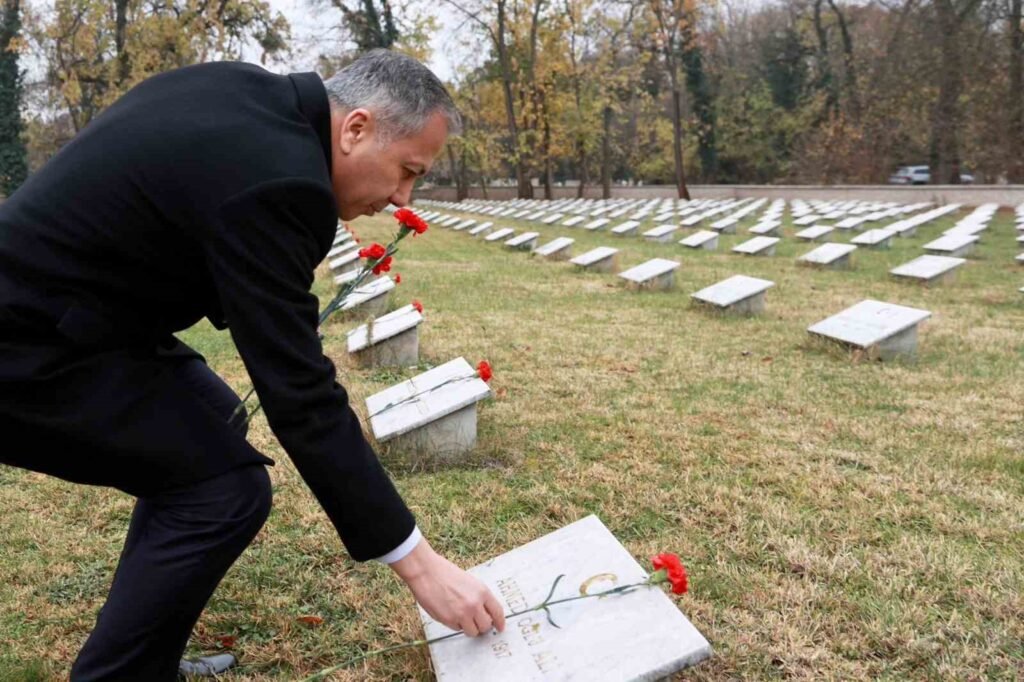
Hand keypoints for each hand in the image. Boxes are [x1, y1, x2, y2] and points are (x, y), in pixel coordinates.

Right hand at [389, 538, 505, 636]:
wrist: (427, 572)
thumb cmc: (446, 574)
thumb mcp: (470, 582)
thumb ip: (479, 597)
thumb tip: (485, 613)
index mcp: (482, 592)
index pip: (498, 612)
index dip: (500, 622)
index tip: (500, 627)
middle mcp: (475, 604)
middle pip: (486, 626)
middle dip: (482, 626)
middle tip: (476, 623)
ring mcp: (462, 614)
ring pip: (473, 632)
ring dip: (469, 628)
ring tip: (462, 618)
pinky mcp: (449, 620)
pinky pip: (457, 629)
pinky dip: (456, 625)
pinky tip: (450, 612)